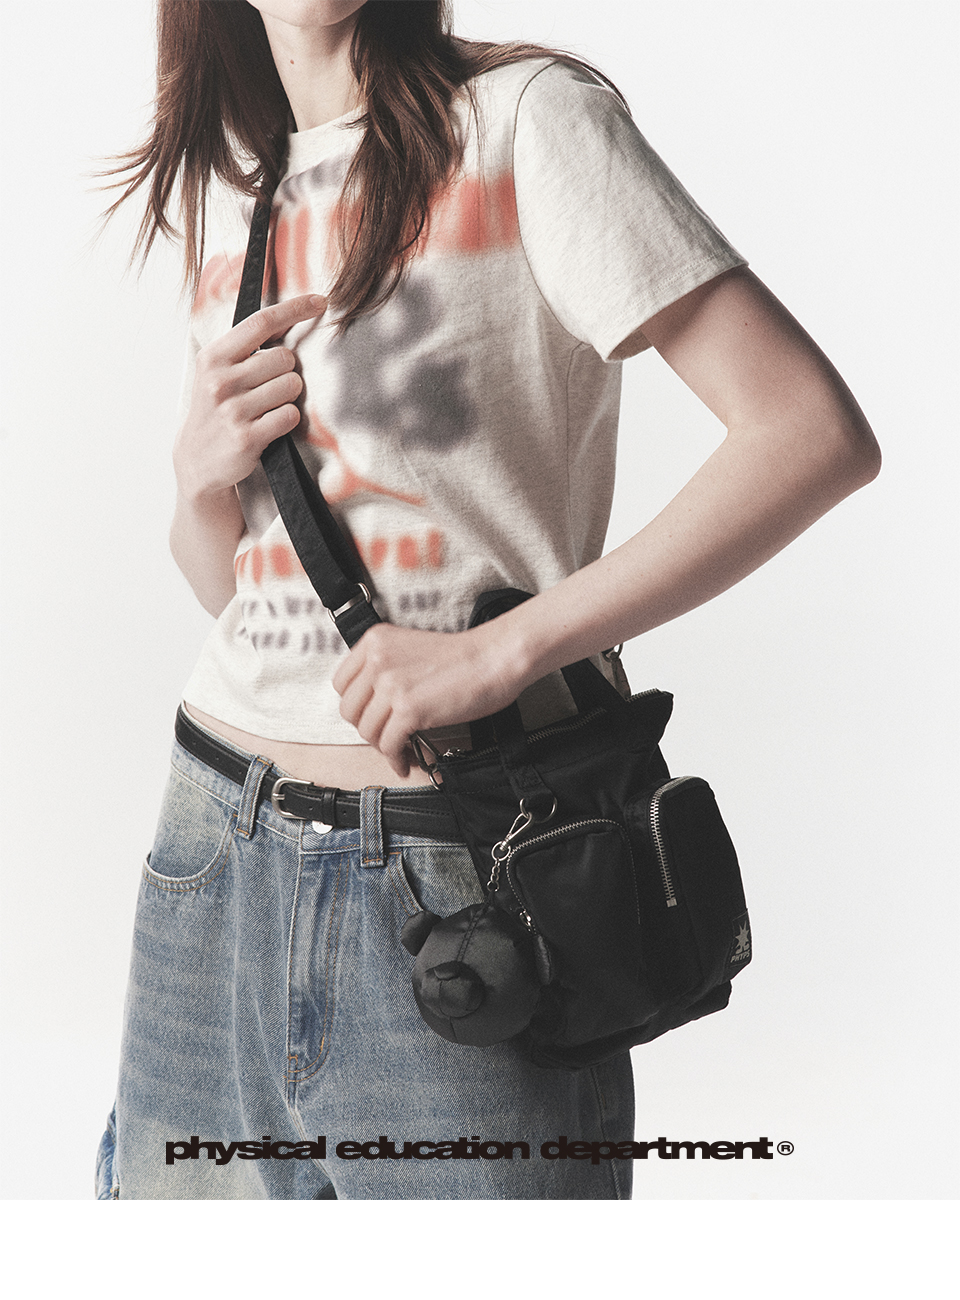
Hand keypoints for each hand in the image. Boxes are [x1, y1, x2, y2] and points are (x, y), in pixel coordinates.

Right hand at [173, 294, 326, 501]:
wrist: (197, 461)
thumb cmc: (215, 410)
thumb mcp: (216, 372)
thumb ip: (244, 348)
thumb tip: (285, 318)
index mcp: (213, 358)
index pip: (260, 322)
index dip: (295, 309)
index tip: (320, 301)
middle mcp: (220, 381)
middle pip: (285, 358)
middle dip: (287, 372)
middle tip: (268, 388)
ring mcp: (233, 410)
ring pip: (292, 387)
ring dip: (288, 397)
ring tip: (266, 408)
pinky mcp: (247, 437)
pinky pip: (290, 416)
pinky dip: (287, 420)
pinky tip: (269, 426)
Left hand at [332, 622, 526, 776]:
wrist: (493, 658)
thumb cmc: (463, 657)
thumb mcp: (410, 648)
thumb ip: (385, 668)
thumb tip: (370, 706)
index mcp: (375, 641)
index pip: (342, 683)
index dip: (356, 706)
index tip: (370, 715)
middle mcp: (377, 661)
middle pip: (350, 710)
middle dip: (368, 728)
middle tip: (386, 736)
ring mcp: (391, 685)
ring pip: (367, 731)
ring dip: (383, 746)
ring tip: (400, 750)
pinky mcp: (409, 710)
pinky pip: (389, 745)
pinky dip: (396, 758)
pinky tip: (407, 761)